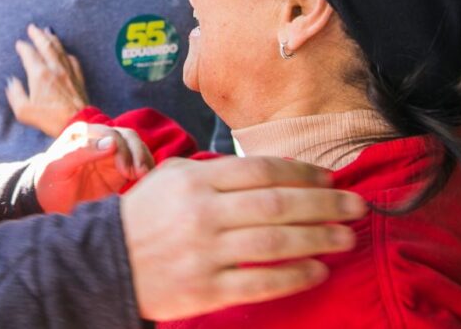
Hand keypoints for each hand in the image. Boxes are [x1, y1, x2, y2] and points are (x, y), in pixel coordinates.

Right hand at [7, 24, 87, 135]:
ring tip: (47, 31)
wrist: (78, 123)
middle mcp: (54, 68)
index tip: (19, 43)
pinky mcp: (78, 77)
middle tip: (32, 27)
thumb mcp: (24, 111)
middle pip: (45, 45)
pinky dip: (65, 52)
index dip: (23, 47)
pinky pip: (71, 59)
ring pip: (59, 49)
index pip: (29, 54)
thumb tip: (11, 82)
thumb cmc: (50, 119)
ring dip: (52, 38)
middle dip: (38, 35)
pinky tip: (64, 52)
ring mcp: (68, 71)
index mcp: (39, 74)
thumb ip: (15, 94)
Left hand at [34, 120, 153, 213]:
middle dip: (138, 154)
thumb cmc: (49, 182)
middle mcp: (100, 139)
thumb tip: (112, 142)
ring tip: (146, 179)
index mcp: (84, 133)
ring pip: (137, 150)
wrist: (48, 203)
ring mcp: (112, 155)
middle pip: (129, 138)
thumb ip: (81, 151)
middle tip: (141, 174)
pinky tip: (148, 183)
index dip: (122, 149)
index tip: (126, 170)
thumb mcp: (58, 165)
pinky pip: (138, 167)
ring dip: (145, 162)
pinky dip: (146, 172)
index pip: (111, 134)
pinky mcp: (120, 171)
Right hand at [120, 156, 366, 320]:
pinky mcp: (205, 289)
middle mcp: (202, 213)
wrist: (103, 262)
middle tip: (357, 205)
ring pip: (274, 242)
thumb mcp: (171, 178)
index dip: (302, 172)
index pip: (261, 170)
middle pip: (276, 204)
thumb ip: (215, 172)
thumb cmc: (144, 216)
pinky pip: (260, 282)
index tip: (330, 176)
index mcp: (195, 181)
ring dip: (318, 238)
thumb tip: (273, 172)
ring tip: (347, 237)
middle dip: (324, 203)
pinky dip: (294, 276)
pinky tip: (319, 271)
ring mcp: (204, 253)